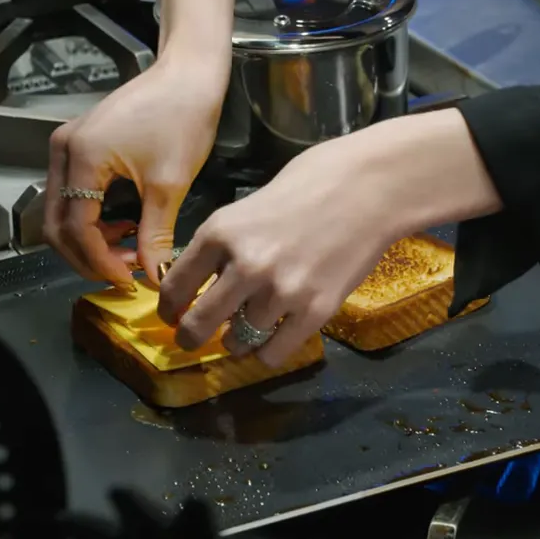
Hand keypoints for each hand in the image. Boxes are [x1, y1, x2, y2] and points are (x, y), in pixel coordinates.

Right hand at [44, 58, 227, 284]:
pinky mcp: (79, 144)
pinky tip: (123, 226)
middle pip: (56, 224)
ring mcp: (67, 145)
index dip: (99, 261)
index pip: (76, 227)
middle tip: (123, 274)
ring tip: (129, 252)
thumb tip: (154, 276)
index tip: (128, 280)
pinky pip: (72, 194)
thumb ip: (156, 234)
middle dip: (86, 256)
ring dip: (89, 240)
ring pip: (61, 211)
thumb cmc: (182, 116)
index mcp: (81, 157)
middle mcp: (64, 150)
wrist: (187, 74)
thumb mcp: (170, 184)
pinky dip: (92, 218)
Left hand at [157, 107, 504, 366]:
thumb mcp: (249, 205)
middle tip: (192, 340)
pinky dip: (266, 353)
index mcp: (221, 232)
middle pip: (200, 323)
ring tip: (245, 331)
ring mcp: (281, 291)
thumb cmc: (311, 185)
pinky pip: (275, 352)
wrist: (369, 187)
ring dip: (238, 340)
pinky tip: (269, 342)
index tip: (172, 317)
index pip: (176, 286)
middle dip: (191, 337)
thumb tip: (200, 279)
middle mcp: (245, 265)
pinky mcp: (315, 310)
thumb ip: (223, 243)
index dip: (170, 308)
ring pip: (240, 339)